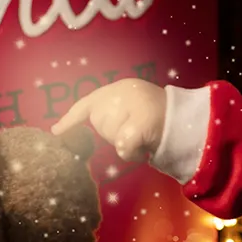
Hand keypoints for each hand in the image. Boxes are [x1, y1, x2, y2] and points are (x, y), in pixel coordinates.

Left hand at [52, 78, 167, 163]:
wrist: (186, 120)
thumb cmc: (156, 117)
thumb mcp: (130, 107)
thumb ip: (108, 113)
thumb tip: (81, 125)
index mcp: (117, 89)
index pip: (86, 104)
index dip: (70, 119)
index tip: (55, 131)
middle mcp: (122, 93)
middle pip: (100, 125)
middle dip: (114, 133)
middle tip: (134, 129)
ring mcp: (133, 106)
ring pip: (113, 137)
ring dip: (126, 143)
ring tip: (143, 135)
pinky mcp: (141, 123)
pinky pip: (124, 146)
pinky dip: (133, 152)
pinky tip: (144, 147)